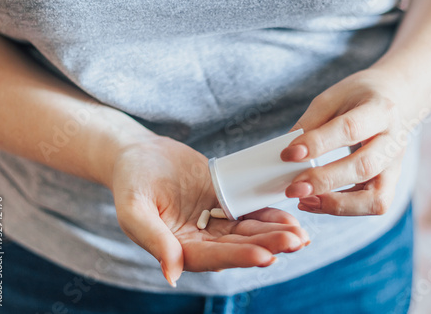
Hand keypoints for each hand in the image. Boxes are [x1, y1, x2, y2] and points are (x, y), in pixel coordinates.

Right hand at [111, 135, 309, 286]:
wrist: (138, 154)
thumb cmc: (130, 181)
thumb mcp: (133, 209)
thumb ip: (153, 239)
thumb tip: (172, 275)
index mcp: (178, 248)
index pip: (213, 257)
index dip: (239, 257)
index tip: (265, 255)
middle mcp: (200, 239)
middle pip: (238, 247)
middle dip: (267, 245)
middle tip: (296, 241)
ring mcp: (214, 221)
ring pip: (248, 231)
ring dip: (274, 233)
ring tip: (300, 234)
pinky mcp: (223, 202)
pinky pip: (248, 210)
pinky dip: (268, 214)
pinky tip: (289, 217)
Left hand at [281, 69, 407, 215]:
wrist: (393, 98)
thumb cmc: (357, 98)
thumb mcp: (332, 99)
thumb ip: (310, 125)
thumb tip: (286, 155)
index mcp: (381, 110)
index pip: (349, 129)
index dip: (317, 144)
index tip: (288, 154)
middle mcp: (394, 141)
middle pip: (364, 167)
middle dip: (325, 180)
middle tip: (293, 188)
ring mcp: (395, 166)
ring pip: (376, 198)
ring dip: (337, 204)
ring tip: (305, 200)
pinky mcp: (390, 183)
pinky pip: (372, 205)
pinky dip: (343, 208)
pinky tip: (316, 202)